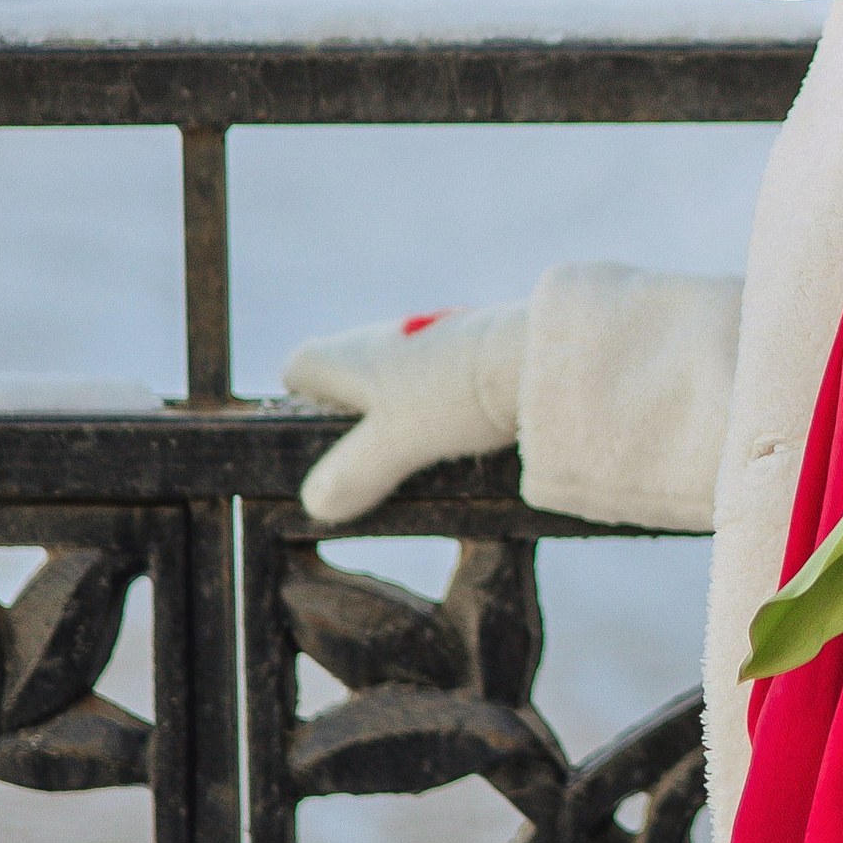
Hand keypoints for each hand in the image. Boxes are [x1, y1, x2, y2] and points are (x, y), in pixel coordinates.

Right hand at [281, 305, 526, 522]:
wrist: (544, 355)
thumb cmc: (458, 392)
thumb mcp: (397, 444)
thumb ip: (355, 473)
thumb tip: (317, 502)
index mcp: (358, 353)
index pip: (303, 366)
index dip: (298, 402)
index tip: (312, 440)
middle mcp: (395, 340)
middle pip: (355, 377)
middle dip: (359, 421)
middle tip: (373, 466)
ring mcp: (440, 343)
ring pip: (406, 383)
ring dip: (410, 418)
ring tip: (425, 461)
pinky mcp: (481, 355)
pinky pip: (451, 385)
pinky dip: (451, 411)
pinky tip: (469, 439)